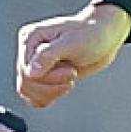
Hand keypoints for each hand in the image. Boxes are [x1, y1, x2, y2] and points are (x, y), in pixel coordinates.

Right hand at [16, 2, 130, 107]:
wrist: (104, 37)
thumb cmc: (90, 34)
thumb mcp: (71, 43)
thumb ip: (49, 56)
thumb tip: (31, 72)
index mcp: (30, 38)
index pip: (26, 70)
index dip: (48, 77)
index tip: (71, 72)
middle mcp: (28, 51)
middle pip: (26, 83)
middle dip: (51, 85)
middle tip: (73, 74)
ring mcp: (34, 64)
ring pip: (27, 92)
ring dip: (51, 92)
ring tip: (70, 79)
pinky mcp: (42, 75)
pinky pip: (33, 97)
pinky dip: (47, 98)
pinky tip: (63, 87)